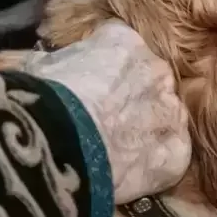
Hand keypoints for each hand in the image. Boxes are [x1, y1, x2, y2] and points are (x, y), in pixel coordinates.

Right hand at [20, 22, 190, 203]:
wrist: (58, 142)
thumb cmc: (42, 99)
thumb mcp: (39, 66)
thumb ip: (55, 63)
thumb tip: (46, 66)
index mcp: (123, 41)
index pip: (119, 49)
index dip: (101, 73)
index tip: (86, 89)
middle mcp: (156, 70)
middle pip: (148, 82)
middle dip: (129, 100)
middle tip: (102, 123)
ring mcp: (171, 111)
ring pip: (163, 118)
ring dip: (145, 132)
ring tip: (115, 152)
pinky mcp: (177, 151)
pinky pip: (170, 155)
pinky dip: (154, 165)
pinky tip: (130, 175)